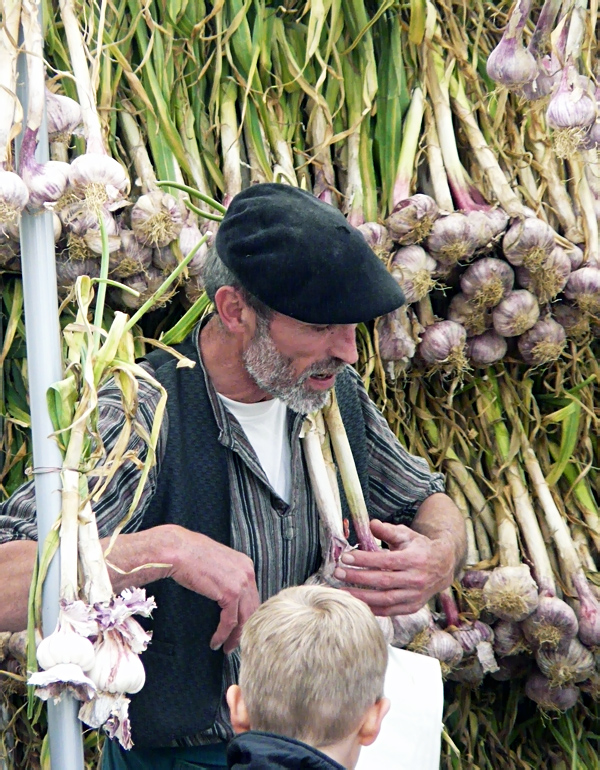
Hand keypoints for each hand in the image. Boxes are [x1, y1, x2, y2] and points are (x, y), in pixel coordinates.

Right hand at [167, 526, 258, 653]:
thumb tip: (225, 593)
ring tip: (226, 648)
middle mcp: (248, 572)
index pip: (252, 595)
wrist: (178, 550)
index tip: (240, 627)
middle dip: (244, 628)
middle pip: (252, 607)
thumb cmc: (190, 555)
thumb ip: (226, 575)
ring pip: (245, 617)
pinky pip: (230, 620)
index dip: (247, 614)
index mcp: (245, 564)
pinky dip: (223, 634)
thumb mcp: (216, 562)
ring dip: (235, 636)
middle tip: (235, 643)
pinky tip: (216, 642)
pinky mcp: (230, 592)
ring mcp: (241, 582)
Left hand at [333, 519, 454, 615]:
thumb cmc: (419, 547)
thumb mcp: (406, 535)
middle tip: (338, 573)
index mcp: (413, 559)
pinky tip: (357, 604)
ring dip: (362, 597)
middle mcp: (415, 579)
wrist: (443, 566)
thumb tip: (371, 524)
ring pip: (385, 599)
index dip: (364, 560)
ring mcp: (415, 596)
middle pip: (382, 581)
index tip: (345, 557)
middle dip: (358, 578)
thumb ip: (388, 531)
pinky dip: (373, 609)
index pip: (385, 561)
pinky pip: (390, 611)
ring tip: (342, 591)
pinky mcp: (413, 607)